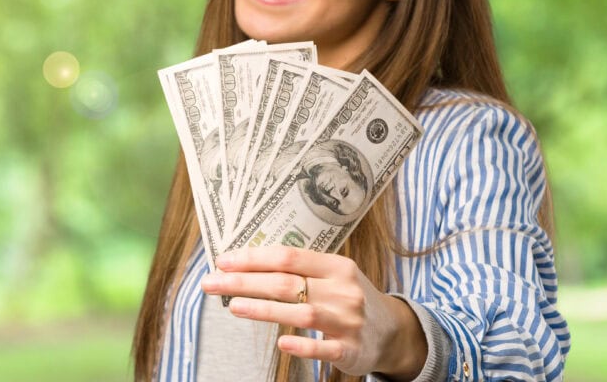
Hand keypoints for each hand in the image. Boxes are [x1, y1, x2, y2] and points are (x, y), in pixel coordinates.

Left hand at [200, 245, 426, 379]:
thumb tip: (249, 265)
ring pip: (301, 311)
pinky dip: (302, 344)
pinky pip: (323, 347)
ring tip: (233, 306)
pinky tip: (280, 342)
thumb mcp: (335, 277)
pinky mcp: (350, 350)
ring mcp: (348, 320)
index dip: (253, 258)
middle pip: (287, 282)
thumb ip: (301, 271)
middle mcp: (343, 290)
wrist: (393, 332)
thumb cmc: (351, 299)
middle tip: (213, 283)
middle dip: (245, 282)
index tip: (224, 261)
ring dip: (264, 309)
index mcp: (337, 266)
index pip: (288, 257)